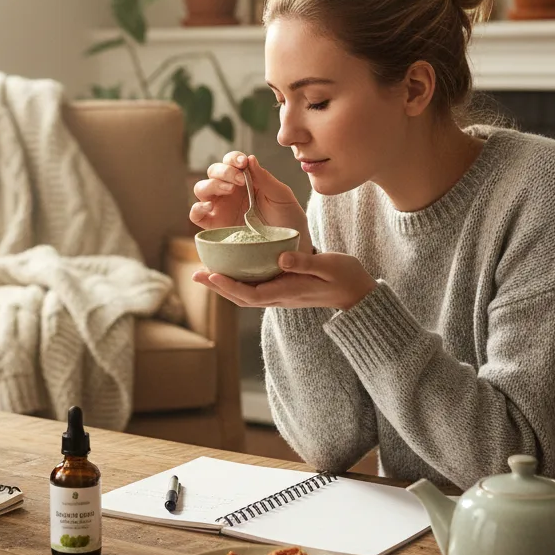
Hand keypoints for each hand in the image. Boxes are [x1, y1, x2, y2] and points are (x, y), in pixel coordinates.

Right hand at [190, 152, 311, 253]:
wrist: (288, 250)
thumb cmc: (288, 221)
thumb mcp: (282, 197)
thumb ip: (266, 178)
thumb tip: (250, 159)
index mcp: (246, 181)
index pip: (231, 162)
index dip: (233, 158)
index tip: (243, 163)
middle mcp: (229, 192)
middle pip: (213, 172)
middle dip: (224, 171)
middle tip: (239, 180)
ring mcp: (220, 209)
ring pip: (201, 189)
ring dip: (212, 185)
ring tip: (229, 190)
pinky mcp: (213, 227)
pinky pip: (195, 215)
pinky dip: (196, 209)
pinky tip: (208, 207)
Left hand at [192, 250, 376, 310]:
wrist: (357, 292)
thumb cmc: (345, 277)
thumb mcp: (328, 266)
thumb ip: (304, 263)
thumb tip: (280, 258)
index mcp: (287, 292)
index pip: (251, 294)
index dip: (229, 286)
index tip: (212, 275)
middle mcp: (279, 297)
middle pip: (241, 297)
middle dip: (218, 287)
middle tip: (196, 275)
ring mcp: (280, 295)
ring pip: (245, 294)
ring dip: (224, 285)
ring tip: (204, 274)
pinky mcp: (282, 289)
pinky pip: (253, 288)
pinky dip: (237, 281)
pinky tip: (228, 270)